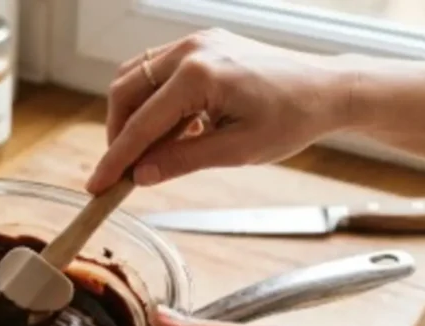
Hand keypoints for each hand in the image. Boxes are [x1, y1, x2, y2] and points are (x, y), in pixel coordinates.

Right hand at [87, 28, 356, 192]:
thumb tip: (141, 175)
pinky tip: (169, 127)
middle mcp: (191, 49)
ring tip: (148, 150)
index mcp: (200, 75)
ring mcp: (195, 41)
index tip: (97, 186)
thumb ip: (183, 161)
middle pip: (125, 92)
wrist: (327, 89)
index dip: (115, 160)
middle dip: (118, 134)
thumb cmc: (292, 118)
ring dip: (131, 115)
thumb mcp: (237, 151)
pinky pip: (155, 70)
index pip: (141, 124)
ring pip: (135, 78)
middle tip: (123, 170)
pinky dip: (150, 100)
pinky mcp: (200, 44)